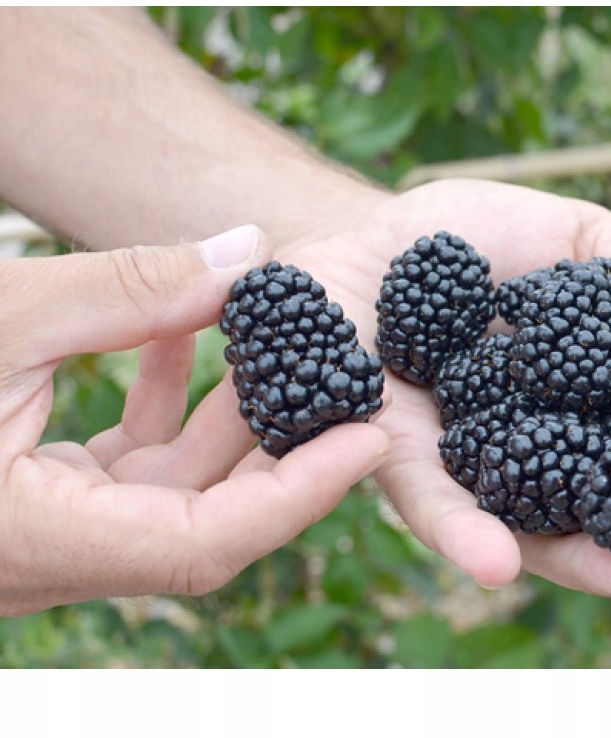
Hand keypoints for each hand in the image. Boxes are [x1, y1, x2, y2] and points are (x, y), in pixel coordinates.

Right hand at [0, 226, 388, 615]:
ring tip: (277, 340)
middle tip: (352, 381)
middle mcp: (54, 554)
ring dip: (227, 410)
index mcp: (40, 541)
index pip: (206, 543)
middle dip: (286, 443)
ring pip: (176, 485)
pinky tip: (186, 336)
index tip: (375, 438)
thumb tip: (244, 254)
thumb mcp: (2, 317)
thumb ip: (125, 289)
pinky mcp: (45, 499)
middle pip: (212, 517)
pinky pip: (133, 462)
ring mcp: (53, 529)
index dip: (302, 493)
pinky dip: (167, 402)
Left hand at [279, 179, 610, 607]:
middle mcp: (551, 445)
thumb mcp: (575, 243)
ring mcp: (482, 467)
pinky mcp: (405, 469)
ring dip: (605, 564)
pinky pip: (438, 508)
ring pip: (549, 529)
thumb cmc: (469, 243)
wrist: (359, 239)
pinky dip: (471, 537)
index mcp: (599, 396)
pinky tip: (505, 564)